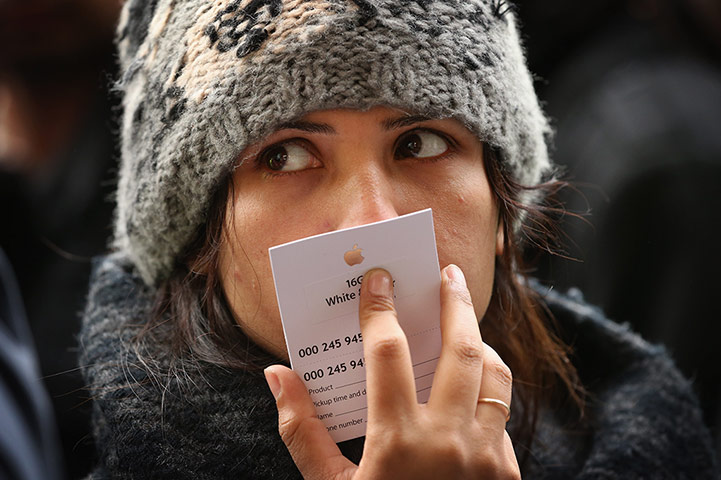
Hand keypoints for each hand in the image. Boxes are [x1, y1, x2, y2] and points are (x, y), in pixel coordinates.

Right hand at [264, 265, 519, 478]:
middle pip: (461, 349)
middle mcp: (449, 441)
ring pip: (494, 375)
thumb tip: (277, 376)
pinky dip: (491, 383)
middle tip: (447, 273)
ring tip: (465, 320)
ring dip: (480, 340)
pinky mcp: (507, 473)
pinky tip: (475, 378)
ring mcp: (485, 456)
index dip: (379, 309)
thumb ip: (301, 432)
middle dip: (454, 303)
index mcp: (397, 442)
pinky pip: (503, 410)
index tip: (377, 281)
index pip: (388, 352)